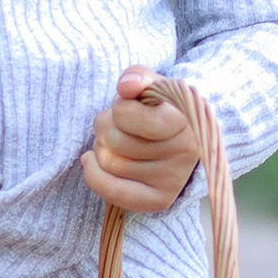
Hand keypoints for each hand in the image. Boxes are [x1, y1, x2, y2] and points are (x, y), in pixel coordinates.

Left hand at [81, 66, 200, 215]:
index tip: (129, 107)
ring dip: (102, 148)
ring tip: (118, 142)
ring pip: (108, 162)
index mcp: (185, 120)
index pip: (125, 115)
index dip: (119, 109)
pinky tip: (92, 161)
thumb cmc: (162, 109)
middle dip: (106, 128)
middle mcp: (184, 152)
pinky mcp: (160, 201)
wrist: (185, 138)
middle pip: (112, 139)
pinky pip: (113, 192)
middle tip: (120, 126)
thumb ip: (137, 77)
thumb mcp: (152, 85)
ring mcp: (173, 180)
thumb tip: (126, 87)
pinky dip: (94, 175)